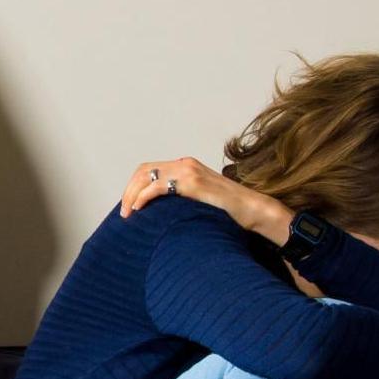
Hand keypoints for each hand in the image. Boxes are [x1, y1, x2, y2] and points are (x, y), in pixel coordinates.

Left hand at [120, 157, 288, 240]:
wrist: (253, 210)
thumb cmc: (229, 211)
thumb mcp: (200, 201)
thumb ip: (182, 199)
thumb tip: (160, 214)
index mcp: (186, 166)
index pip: (150, 169)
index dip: (134, 186)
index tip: (129, 206)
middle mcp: (185, 164)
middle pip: (144, 170)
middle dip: (129, 190)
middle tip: (124, 212)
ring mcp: (189, 171)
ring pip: (147, 176)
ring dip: (132, 195)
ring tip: (128, 214)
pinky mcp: (193, 182)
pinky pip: (158, 186)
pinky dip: (143, 197)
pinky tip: (139, 209)